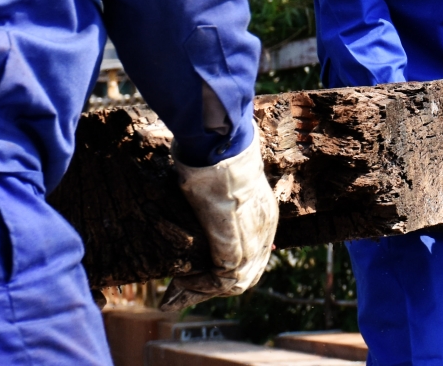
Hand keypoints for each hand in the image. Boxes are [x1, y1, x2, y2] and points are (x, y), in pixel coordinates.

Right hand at [160, 128, 278, 309]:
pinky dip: (202, 285)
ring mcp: (254, 239)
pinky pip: (224, 278)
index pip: (250, 255)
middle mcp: (264, 230)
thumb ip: (218, 199)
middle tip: (183, 292)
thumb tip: (196, 195)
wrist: (223, 150)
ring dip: (204, 289)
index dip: (225, 270)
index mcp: (263, 214)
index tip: (199, 277)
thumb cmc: (216, 157)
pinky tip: (182, 279)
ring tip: (178, 287)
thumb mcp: (221, 181)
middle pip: (246, 274)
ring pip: (235, 282)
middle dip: (213, 287)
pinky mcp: (238, 245)